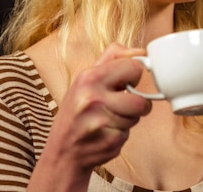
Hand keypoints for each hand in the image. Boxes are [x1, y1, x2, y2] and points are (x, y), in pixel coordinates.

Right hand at [30, 43, 151, 190]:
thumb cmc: (77, 112)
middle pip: (140, 99)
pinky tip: (105, 133)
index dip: (133, 76)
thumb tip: (140, 51)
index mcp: (89, 78)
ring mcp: (100, 122)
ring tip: (109, 119)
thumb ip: (113, 59)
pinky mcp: (108, 141)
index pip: (134, 67)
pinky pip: (129, 133)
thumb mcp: (86, 79)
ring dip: (128, 119)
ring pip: (137, 116)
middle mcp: (92, 98)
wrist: (62, 152)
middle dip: (135, 103)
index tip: (125, 83)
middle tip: (120, 105)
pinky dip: (121, 134)